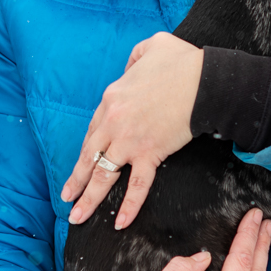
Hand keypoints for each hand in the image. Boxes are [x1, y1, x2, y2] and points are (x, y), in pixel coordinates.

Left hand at [60, 33, 203, 228]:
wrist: (204, 80)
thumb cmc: (181, 61)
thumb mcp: (150, 47)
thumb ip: (134, 59)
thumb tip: (132, 68)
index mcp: (111, 99)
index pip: (93, 130)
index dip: (86, 150)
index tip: (81, 163)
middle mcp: (113, 122)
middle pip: (89, 155)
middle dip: (76, 179)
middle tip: (66, 197)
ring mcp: (129, 140)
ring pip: (104, 174)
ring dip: (89, 198)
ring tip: (77, 216)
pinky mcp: (150, 152)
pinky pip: (138, 185)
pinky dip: (129, 205)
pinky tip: (119, 223)